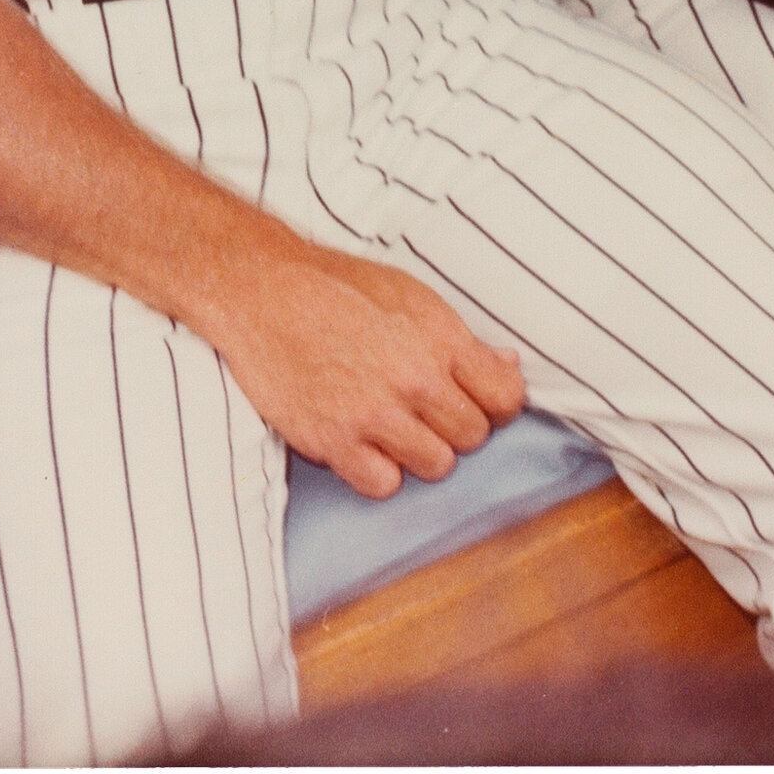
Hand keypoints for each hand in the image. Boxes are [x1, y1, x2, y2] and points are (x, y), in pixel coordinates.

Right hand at [196, 241, 525, 500]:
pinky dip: (379, 473)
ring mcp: (373, 414)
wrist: (265, 293)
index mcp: (442, 340)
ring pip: (435, 465)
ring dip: (422, 453)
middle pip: (473, 436)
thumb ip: (462, 340)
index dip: (500, 405)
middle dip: (458, 428)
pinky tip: (367, 447)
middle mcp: (415, 380)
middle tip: (430, 413)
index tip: (480, 402)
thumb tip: (507, 364)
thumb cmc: (341, 289)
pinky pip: (383, 484)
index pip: (506, 397)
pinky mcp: (332, 441)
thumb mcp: (414, 298)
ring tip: (399, 431)